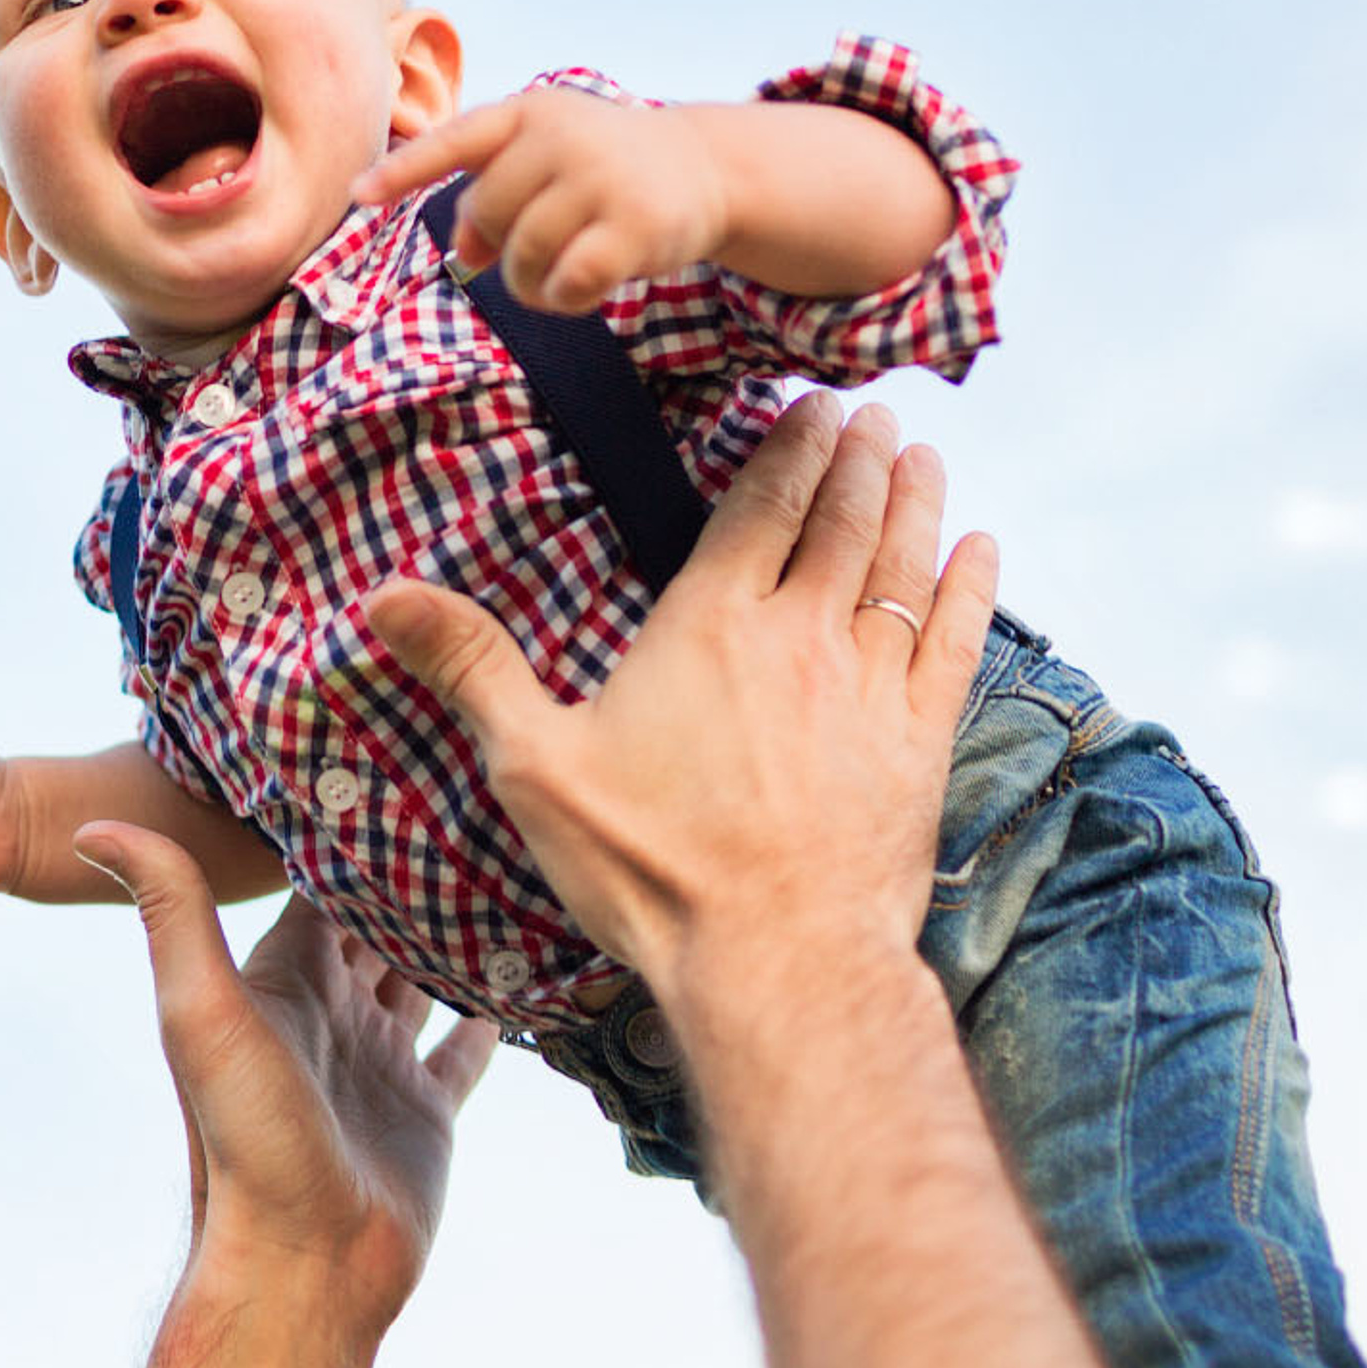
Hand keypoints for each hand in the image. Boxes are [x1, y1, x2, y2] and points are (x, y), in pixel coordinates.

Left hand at [75, 825, 493, 1332]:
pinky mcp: (427, 1111)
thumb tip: (93, 828)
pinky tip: (522, 971)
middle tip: (458, 798)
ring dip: (450, 928)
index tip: (384, 761)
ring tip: (494, 866)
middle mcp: (331, 1010)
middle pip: (374, 920)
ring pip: (423, 974)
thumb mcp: (201, 1010)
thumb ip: (169, 910)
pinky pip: (467, 1049)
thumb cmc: (244, 1142)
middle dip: (406, 868)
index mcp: (281, 978)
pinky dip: (491, 1012)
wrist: (302, 1268)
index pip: (315, 882)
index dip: (344, 827)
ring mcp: (380, 1060)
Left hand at [353, 87, 726, 312]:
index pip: (455, 141)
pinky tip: (582, 290)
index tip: (357, 197)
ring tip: (553, 277)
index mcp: (528, 112)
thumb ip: (495, 195)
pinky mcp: (636, 223)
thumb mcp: (546, 163)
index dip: (404, 172)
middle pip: (487, 212)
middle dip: (496, 247)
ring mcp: (602, 176)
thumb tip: (464, 257)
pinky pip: (569, 282)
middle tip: (525, 259)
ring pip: (524, 253)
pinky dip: (564, 299)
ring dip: (529, 282)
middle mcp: (562, 135)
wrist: (702, 168)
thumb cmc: (603, 169)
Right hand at [359, 394, 996, 996]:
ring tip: (922, 453)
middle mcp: (802, 634)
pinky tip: (983, 550)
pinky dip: (971, 588)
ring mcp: (871, 686)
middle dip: (856, 455)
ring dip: (913, 499)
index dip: (788, 446)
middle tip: (869, 410)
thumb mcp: (535, 764)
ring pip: (900, 563)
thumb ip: (471, 666)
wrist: (779, 965)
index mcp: (712, 622)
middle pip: (839, 517)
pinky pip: (955, 643)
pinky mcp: (920, 745)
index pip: (761, 504)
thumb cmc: (650, 868)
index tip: (810, 402)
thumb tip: (383, 594)